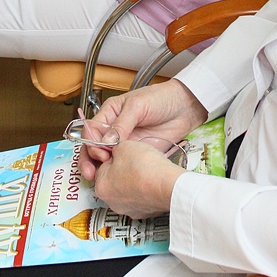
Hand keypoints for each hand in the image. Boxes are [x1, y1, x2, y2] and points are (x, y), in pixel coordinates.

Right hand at [79, 82, 206, 180]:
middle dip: (90, 160)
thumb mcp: (138, 106)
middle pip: (94, 146)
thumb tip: (105, 140)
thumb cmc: (162, 98)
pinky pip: (123, 164)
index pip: (92, 130)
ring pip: (106, 158)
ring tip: (99, 179)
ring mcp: (126, 142)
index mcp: (111, 112)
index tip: (99, 154)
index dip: (91, 144)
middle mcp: (115, 128)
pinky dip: (117, 172)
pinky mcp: (137, 153)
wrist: (186, 107)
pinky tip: (117, 178)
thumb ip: (121, 123)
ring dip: (101, 169)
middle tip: (92, 173)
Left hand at [94, 141, 184, 219]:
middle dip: (122, 166)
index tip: (120, 150)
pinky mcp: (143, 211)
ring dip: (133, 177)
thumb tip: (114, 149)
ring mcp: (128, 208)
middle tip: (133, 157)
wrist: (167, 185)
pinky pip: (140, 196)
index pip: (100, 165)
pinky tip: (151, 178)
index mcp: (101, 186)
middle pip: (113, 177)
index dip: (112, 154)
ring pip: (126, 187)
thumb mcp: (123, 146)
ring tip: (144, 167)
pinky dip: (144, 187)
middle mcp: (111, 202)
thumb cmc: (145, 168)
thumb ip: (113, 147)